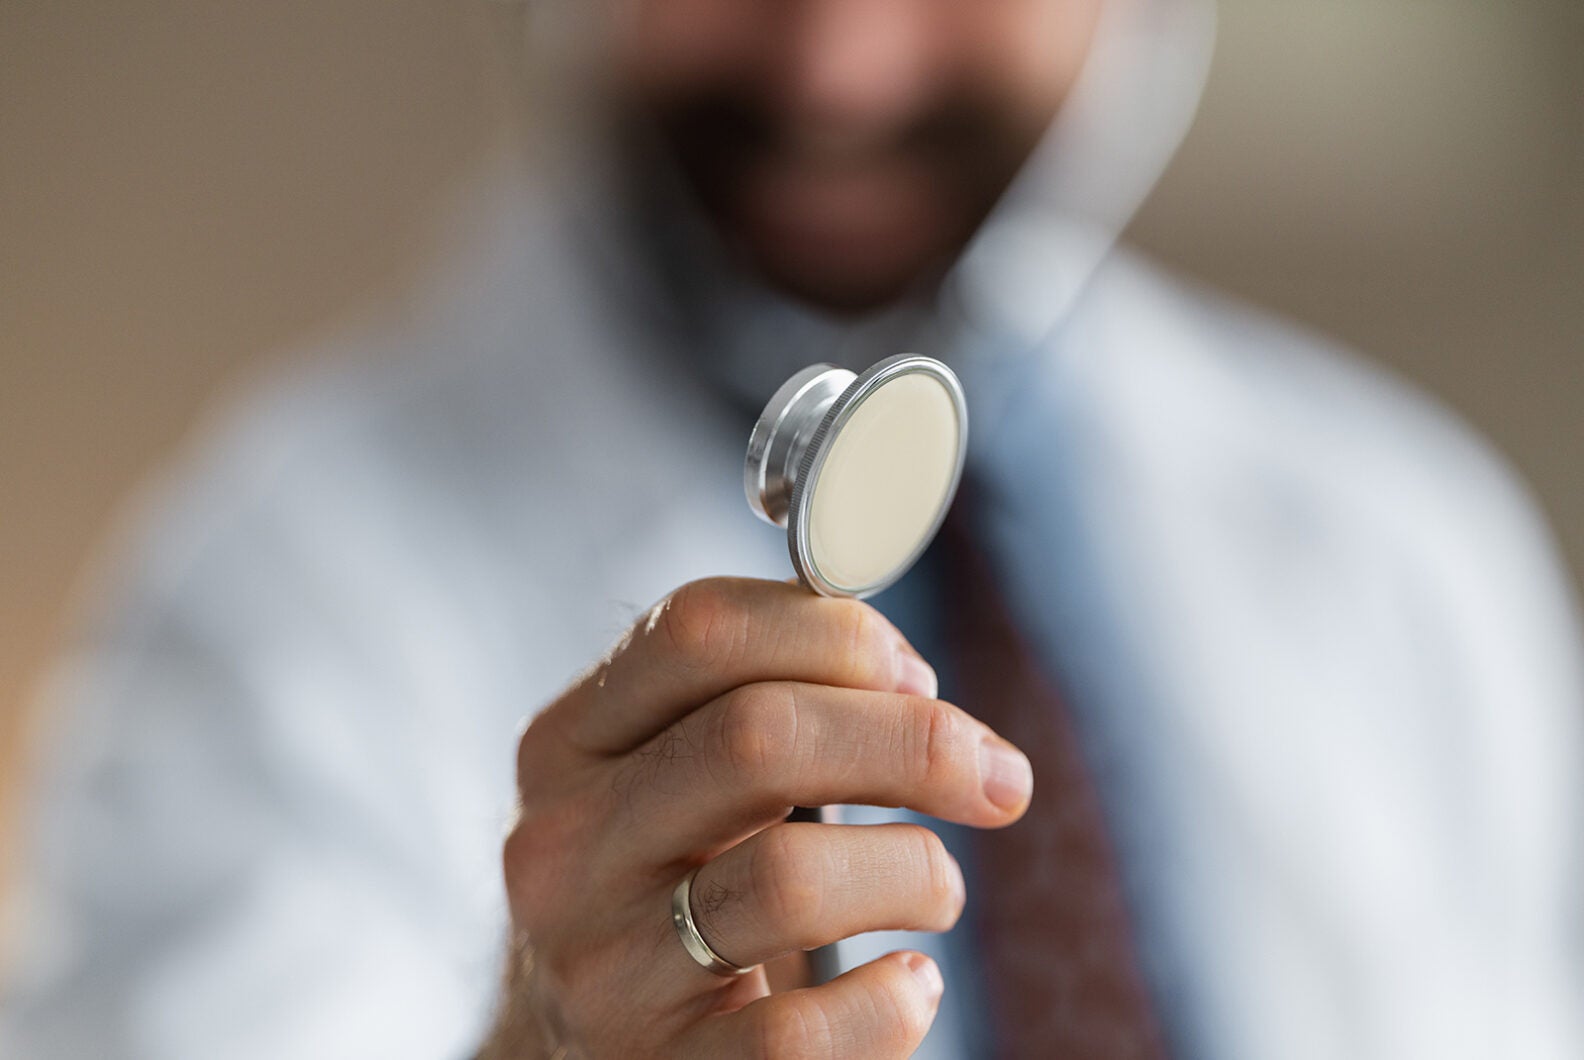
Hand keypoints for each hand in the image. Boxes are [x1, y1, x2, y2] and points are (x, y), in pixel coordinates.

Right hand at [483, 578, 1032, 1057]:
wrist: (591, 1053)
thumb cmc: (673, 889)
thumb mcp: (681, 781)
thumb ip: (769, 705)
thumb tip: (920, 693)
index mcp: (568, 745)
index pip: (699, 630)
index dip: (838, 635)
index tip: (918, 678)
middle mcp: (564, 848)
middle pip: (756, 738)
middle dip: (914, 741)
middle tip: (996, 775)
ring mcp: (598, 969)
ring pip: (789, 880)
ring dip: (913, 871)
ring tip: (938, 891)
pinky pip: (802, 1036)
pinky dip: (890, 1003)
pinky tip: (906, 987)